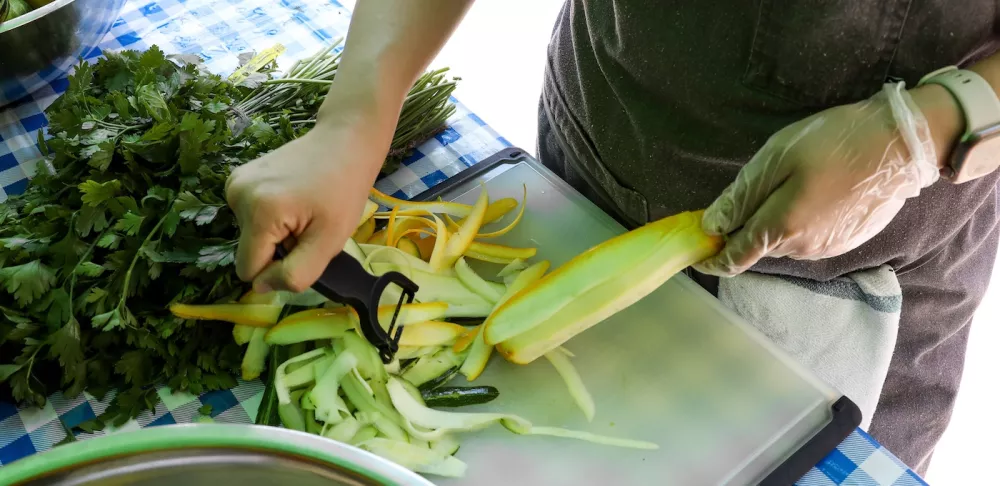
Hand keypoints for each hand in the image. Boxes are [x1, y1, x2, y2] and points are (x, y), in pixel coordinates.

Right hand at [225, 116, 387, 292]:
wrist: (344, 141)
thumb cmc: (343, 191)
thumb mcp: (330, 242)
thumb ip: (296, 273)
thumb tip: (260, 287)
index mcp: (258, 212)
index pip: (249, 270)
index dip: (276, 269)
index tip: (303, 244)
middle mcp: (236, 195)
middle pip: (250, 252)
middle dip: (278, 248)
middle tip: (308, 223)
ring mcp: (234, 183)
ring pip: (249, 236)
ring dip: (276, 232)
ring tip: (303, 208)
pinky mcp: (237, 178)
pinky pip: (249, 217)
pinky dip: (270, 216)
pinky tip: (292, 197)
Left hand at [694, 82, 954, 276]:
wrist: (903, 145)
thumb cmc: (834, 142)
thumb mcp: (776, 158)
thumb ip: (741, 196)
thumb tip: (711, 225)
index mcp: (780, 228)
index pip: (733, 259)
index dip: (710, 259)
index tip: (695, 253)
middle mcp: (802, 248)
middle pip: (757, 246)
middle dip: (743, 228)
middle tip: (746, 194)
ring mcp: (826, 248)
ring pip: (783, 241)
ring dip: (774, 222)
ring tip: (786, 186)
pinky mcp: (846, 242)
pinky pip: (807, 237)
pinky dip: (798, 222)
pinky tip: (812, 193)